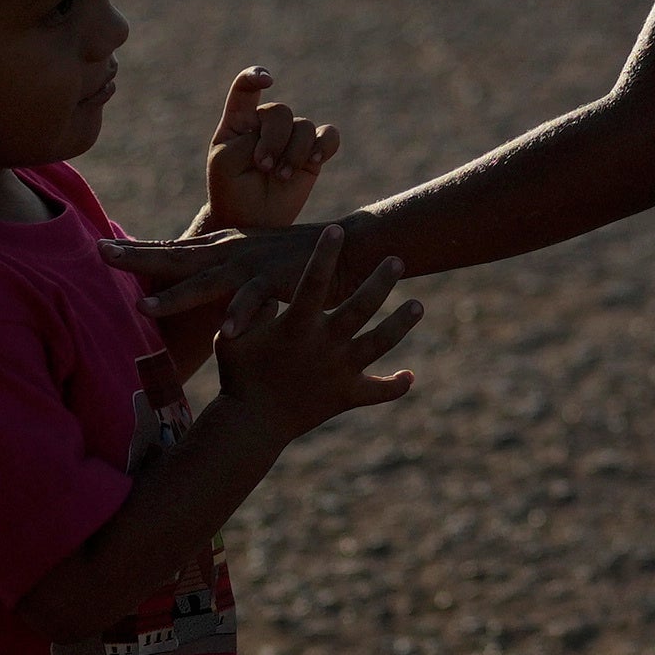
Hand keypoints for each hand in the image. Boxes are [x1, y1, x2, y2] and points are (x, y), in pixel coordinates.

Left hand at [101, 220, 321, 322]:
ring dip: (175, 296)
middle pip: (173, 256)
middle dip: (135, 257)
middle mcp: (229, 251)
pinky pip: (254, 302)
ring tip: (144, 307)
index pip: (169, 248)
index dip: (135, 249)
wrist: (347, 244)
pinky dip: (240, 317)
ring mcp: (250, 265)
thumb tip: (195, 280)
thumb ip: (222, 272)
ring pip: (205, 282)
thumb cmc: (294, 258)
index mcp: (220, 247)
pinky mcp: (276, 280)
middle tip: (98, 253)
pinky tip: (225, 335)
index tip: (99, 246)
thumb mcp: (249, 262)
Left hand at [201, 69, 341, 232]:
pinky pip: (329, 136)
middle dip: (273, 140)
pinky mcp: (312, 154)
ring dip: (294, 152)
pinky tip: (314, 160)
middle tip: (263, 166)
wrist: (250, 221)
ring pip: (303, 126)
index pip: (246, 88)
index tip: (267, 81)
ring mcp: (291, 138)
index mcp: (240, 120)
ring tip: (282, 177)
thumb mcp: (226, 161)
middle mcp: (266, 124)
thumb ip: (249, 140)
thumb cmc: (231, 190)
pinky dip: (324, 145)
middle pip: (280, 112)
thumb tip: (283, 135)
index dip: (255, 76)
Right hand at [213, 226, 418, 445]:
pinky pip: (378, 392)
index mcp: (296, 327)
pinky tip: (409, 376)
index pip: (312, 282)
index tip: (338, 229)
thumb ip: (253, 309)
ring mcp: (339, 372)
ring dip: (400, 324)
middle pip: (360, 308)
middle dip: (380, 282)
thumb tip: (267, 286)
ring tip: (418, 305)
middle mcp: (324, 346)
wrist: (251, 425)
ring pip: (379, 344)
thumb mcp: (236, 336)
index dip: (324, 255)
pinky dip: (395, 386)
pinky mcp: (347, 396)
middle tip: (398, 259)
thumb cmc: (238, 375)